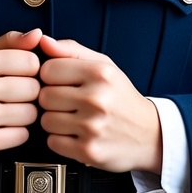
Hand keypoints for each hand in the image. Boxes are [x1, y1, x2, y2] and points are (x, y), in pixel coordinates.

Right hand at [0, 29, 42, 165]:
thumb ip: (9, 42)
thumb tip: (38, 34)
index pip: (30, 61)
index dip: (31, 69)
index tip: (21, 74)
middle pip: (33, 88)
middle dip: (28, 92)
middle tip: (14, 95)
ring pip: (31, 113)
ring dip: (24, 114)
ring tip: (8, 110)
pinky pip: (22, 135)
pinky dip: (17, 133)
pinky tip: (3, 126)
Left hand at [37, 35, 162, 174]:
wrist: (148, 134)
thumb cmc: (121, 97)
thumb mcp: (103, 65)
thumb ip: (71, 50)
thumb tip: (43, 41)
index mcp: (99, 73)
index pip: (48, 70)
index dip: (51, 75)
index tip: (60, 80)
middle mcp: (97, 99)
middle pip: (44, 96)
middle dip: (52, 98)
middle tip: (68, 101)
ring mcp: (92, 127)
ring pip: (46, 120)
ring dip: (54, 120)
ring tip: (72, 117)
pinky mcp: (88, 151)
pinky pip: (53, 142)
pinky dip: (60, 139)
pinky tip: (75, 133)